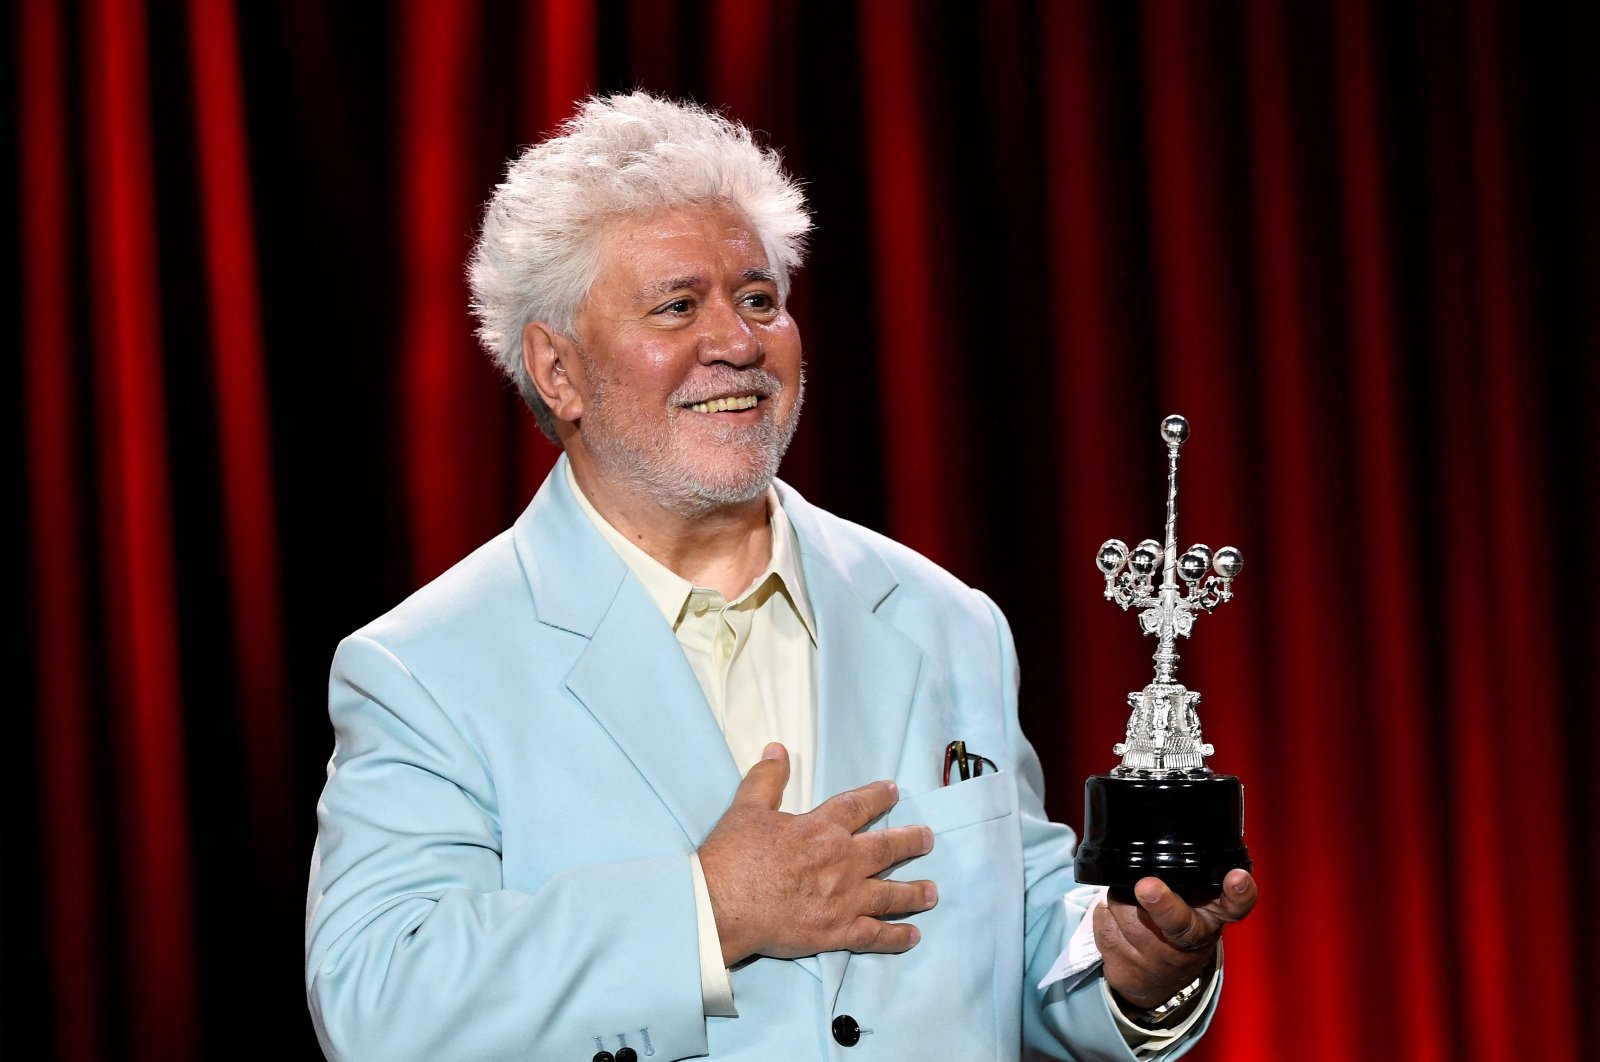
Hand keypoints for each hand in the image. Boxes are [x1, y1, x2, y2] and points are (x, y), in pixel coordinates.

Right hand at [697, 743, 937, 965]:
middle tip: (928, 839)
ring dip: (914, 892)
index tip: (893, 791)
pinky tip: (913, 936)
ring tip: (932, 891)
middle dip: (910, 842)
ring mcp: (844, 899)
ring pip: (890, 894)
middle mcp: (841, 861)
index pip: (857, 806)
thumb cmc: (733, 855)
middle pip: (885, 849)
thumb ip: (767, 778)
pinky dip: (896, 937)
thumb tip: (777, 749)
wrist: (722, 902)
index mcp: (821, 829)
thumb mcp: (747, 807)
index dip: (877, 796)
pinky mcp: (837, 931)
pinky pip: (875, 934)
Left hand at [1095, 869, 1256, 1009]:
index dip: (1239, 892)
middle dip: (1162, 904)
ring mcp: (1159, 961)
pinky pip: (1104, 925)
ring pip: (1126, 913)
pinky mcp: (1128, 970)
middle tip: (1147, 886)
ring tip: (1130, 902)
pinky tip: (1118, 921)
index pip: (1236, 905)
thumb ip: (1185, 877)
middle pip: (1177, 923)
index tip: (1237, 877)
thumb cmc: (1176, 923)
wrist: (1156, 981)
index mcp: (1214, 917)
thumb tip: (1153, 849)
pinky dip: (1105, 915)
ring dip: (1119, 900)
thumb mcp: (1193, 902)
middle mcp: (1192, 942)